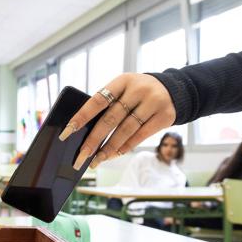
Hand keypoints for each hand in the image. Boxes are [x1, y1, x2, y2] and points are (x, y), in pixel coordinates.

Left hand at [58, 73, 176, 168]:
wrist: (174, 90)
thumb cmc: (137, 93)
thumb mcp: (124, 89)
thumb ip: (108, 104)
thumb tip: (83, 131)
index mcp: (122, 81)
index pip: (97, 100)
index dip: (81, 117)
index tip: (67, 132)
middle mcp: (138, 90)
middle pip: (111, 119)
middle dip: (93, 140)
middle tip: (81, 156)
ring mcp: (153, 102)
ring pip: (125, 130)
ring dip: (108, 148)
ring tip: (96, 161)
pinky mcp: (164, 117)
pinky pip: (140, 136)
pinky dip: (124, 147)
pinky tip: (112, 155)